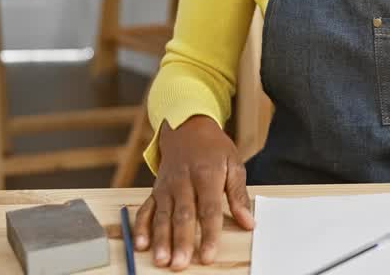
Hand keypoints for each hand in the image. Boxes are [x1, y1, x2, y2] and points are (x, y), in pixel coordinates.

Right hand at [133, 115, 254, 268]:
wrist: (188, 128)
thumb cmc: (214, 149)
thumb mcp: (234, 165)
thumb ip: (239, 195)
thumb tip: (248, 222)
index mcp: (206, 175)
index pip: (208, 209)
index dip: (209, 234)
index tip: (208, 256)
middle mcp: (183, 181)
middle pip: (182, 215)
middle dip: (181, 242)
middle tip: (180, 264)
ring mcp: (166, 187)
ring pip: (162, 216)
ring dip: (160, 240)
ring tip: (161, 260)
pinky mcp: (155, 190)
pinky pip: (146, 210)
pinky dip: (141, 227)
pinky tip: (141, 244)